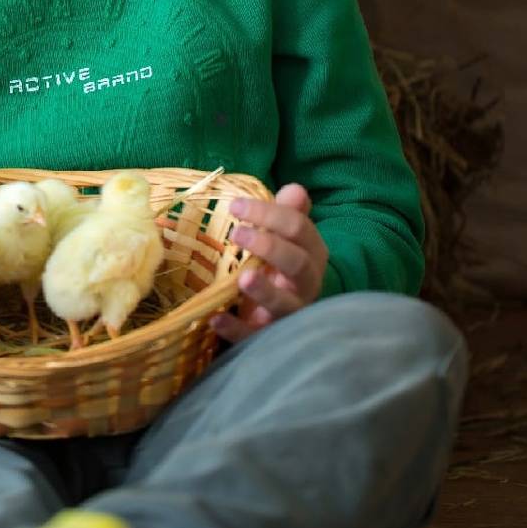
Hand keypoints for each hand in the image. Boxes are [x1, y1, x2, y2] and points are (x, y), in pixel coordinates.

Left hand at [210, 184, 328, 344]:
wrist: (277, 315)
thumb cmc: (277, 268)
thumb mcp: (284, 241)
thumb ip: (288, 215)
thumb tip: (295, 189)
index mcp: (310, 254)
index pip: (299, 229)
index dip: (270, 214)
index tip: (235, 206)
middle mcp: (306, 285)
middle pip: (298, 264)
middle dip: (270, 247)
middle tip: (237, 234)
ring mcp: (288, 314)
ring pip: (286, 305)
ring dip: (265, 291)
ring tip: (242, 278)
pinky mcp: (267, 338)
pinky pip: (255, 336)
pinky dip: (236, 328)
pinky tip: (216, 318)